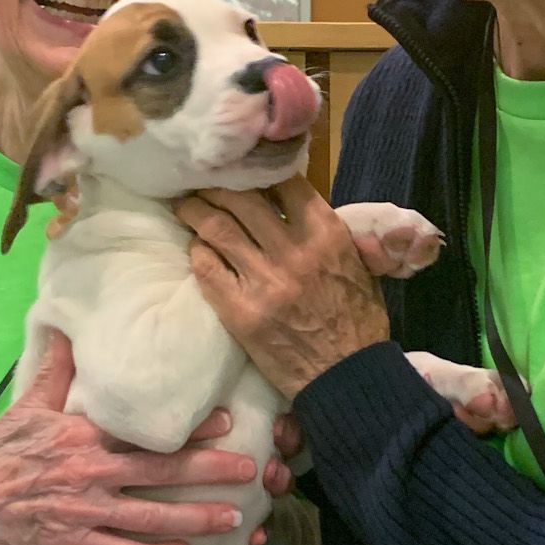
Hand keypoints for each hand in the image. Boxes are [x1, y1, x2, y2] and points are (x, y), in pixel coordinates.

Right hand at [0, 332, 260, 544]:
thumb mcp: (25, 407)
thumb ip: (56, 372)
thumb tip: (68, 329)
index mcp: (81, 436)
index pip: (143, 428)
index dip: (188, 426)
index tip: (226, 421)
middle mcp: (89, 472)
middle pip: (159, 471)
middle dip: (208, 471)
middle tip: (250, 472)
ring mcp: (82, 511)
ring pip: (150, 516)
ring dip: (194, 518)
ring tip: (232, 519)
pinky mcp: (71, 543)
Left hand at [175, 178, 389, 401]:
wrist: (347, 376)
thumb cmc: (358, 320)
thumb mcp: (359, 265)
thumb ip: (329, 233)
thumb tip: (296, 204)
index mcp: (327, 234)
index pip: (284, 181)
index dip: (258, 170)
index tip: (242, 169)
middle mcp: (294, 251)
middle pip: (241, 198)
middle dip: (215, 186)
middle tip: (201, 183)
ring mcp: (264, 281)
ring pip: (218, 228)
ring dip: (196, 211)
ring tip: (186, 206)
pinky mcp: (240, 311)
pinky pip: (207, 267)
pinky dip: (198, 251)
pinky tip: (196, 247)